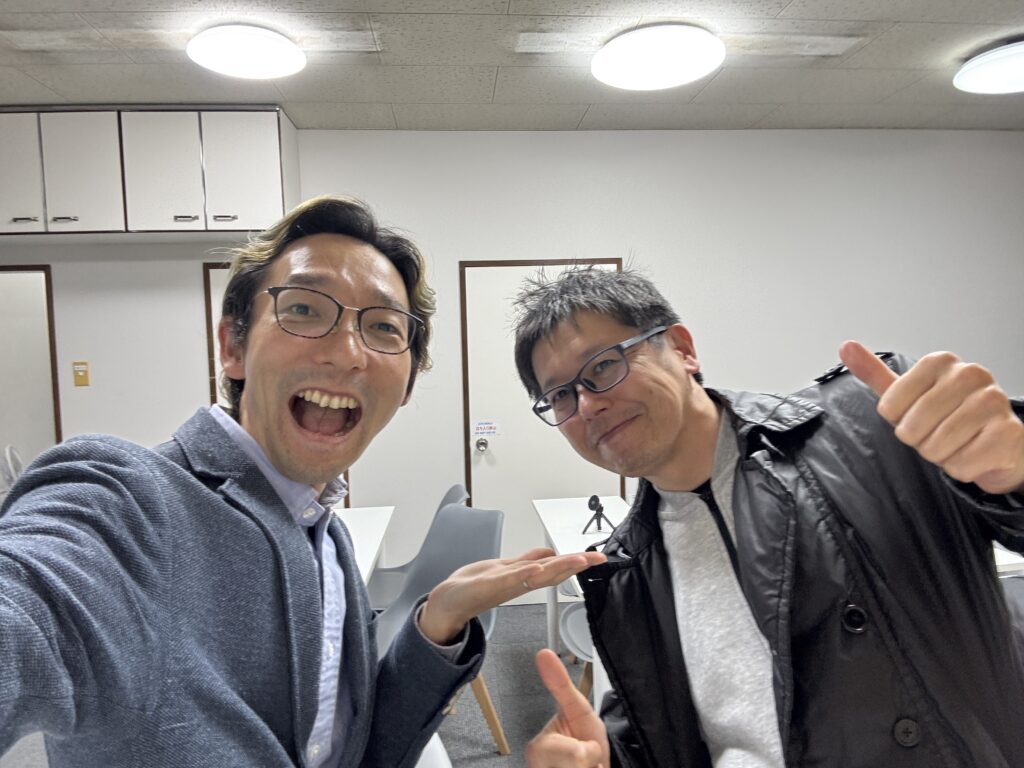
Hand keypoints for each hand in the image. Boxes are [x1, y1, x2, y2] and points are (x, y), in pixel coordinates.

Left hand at [418, 548, 606, 644]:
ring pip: (537, 575)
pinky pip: (511, 579)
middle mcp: (518, 582)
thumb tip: (549, 553)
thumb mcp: (506, 569)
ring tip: (578, 560)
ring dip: (558, 568)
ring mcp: (505, 584)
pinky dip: (526, 574)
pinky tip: (539, 568)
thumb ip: (527, 561)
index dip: (577, 562)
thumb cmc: (474, 587)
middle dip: (575, 564)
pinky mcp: (489, 586)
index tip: (597, 557)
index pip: (555, 567)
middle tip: (597, 559)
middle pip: (552, 572)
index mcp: (524, 577)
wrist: (447, 602)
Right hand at [526, 649, 609, 767]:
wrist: (595, 765)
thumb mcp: (578, 710)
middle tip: (588, 760)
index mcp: (538, 750)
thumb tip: (543, 654)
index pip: (575, 755)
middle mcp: (539, 767)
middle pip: (579, 764)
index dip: (587, 752)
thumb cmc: (586, 741)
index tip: (588, 752)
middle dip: (592, 762)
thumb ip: (561, 687)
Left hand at [840, 341, 1023, 494]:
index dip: (899, 422)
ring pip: (936, 448)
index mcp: (940, 362)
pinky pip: (961, 465)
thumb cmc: (949, 417)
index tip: (918, 417)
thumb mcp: (908, 395)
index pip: (889, 407)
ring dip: (942, 456)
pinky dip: (962, 469)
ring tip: (957, 443)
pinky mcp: (1009, 433)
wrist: (998, 443)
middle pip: (911, 428)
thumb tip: (846, 346)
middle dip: (920, 441)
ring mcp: (994, 401)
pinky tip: (975, 454)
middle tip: (939, 434)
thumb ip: (876, 374)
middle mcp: (970, 374)